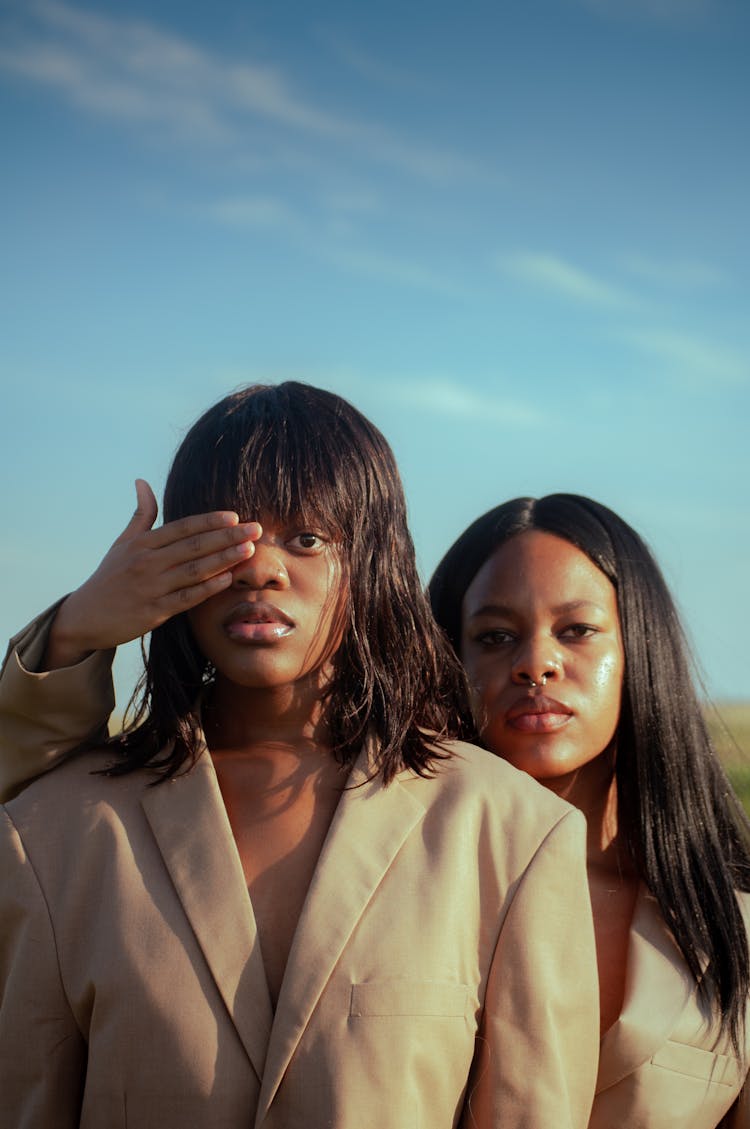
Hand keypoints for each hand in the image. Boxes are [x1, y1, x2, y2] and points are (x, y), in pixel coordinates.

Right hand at [43, 479, 259, 668]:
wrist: (86, 617)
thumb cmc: (110, 577)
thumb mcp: (122, 542)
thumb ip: (140, 514)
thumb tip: (142, 481)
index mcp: (142, 543)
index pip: (182, 528)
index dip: (209, 521)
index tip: (234, 516)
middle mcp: (147, 562)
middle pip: (193, 546)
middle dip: (227, 537)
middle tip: (255, 529)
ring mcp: (151, 587)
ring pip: (194, 570)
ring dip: (223, 559)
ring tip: (248, 550)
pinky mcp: (153, 612)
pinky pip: (186, 598)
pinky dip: (207, 589)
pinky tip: (228, 579)